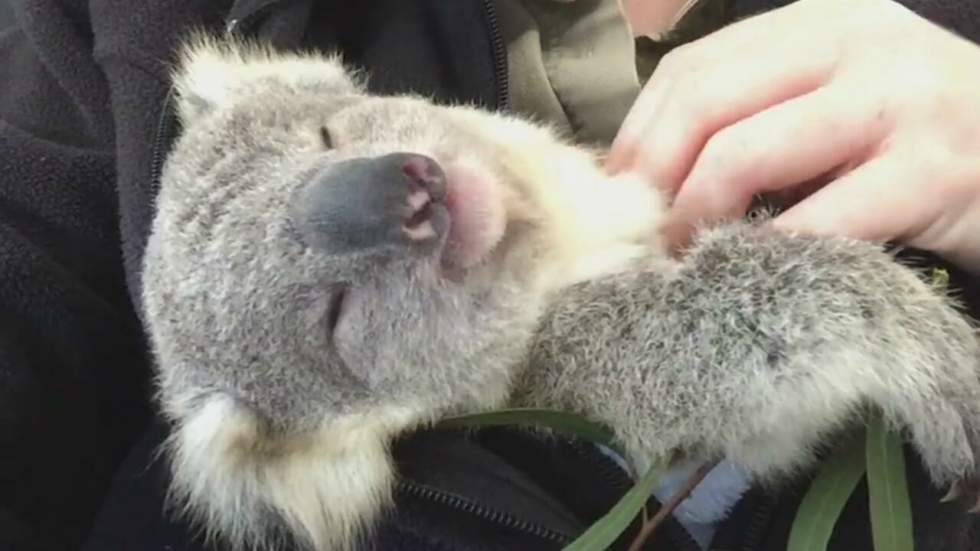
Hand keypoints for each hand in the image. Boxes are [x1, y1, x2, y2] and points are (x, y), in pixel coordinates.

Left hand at [607, 0, 979, 273]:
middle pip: (703, 103)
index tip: (618, 194)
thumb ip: (755, 111)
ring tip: (681, 255)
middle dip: (651, 178)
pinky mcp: (931, 171)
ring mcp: (896, 102)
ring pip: (742, 155)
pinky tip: (744, 273)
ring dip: (692, 216)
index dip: (638, 137)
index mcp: (816, 22)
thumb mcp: (831, 96)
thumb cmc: (916, 134)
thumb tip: (644, 172)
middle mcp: (853, 43)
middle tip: (638, 234)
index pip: (692, 70)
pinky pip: (813, 221)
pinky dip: (761, 253)